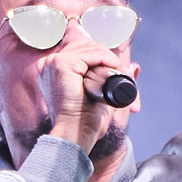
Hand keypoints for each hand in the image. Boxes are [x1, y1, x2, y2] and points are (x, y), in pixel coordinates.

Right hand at [31, 33, 138, 155]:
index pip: (81, 50)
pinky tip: (112, 74)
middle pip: (87, 46)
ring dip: (109, 61)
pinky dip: (108, 61)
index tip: (112, 71)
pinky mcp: (61, 64)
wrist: (75, 135)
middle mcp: (49, 64)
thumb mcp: (100, 95)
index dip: (100, 57)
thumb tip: (132, 67)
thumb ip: (112, 80)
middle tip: (117, 75)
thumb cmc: (84, 122)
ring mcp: (53, 62)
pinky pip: (93, 53)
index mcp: (53, 70)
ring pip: (92, 48)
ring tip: (114, 78)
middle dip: (107, 58)